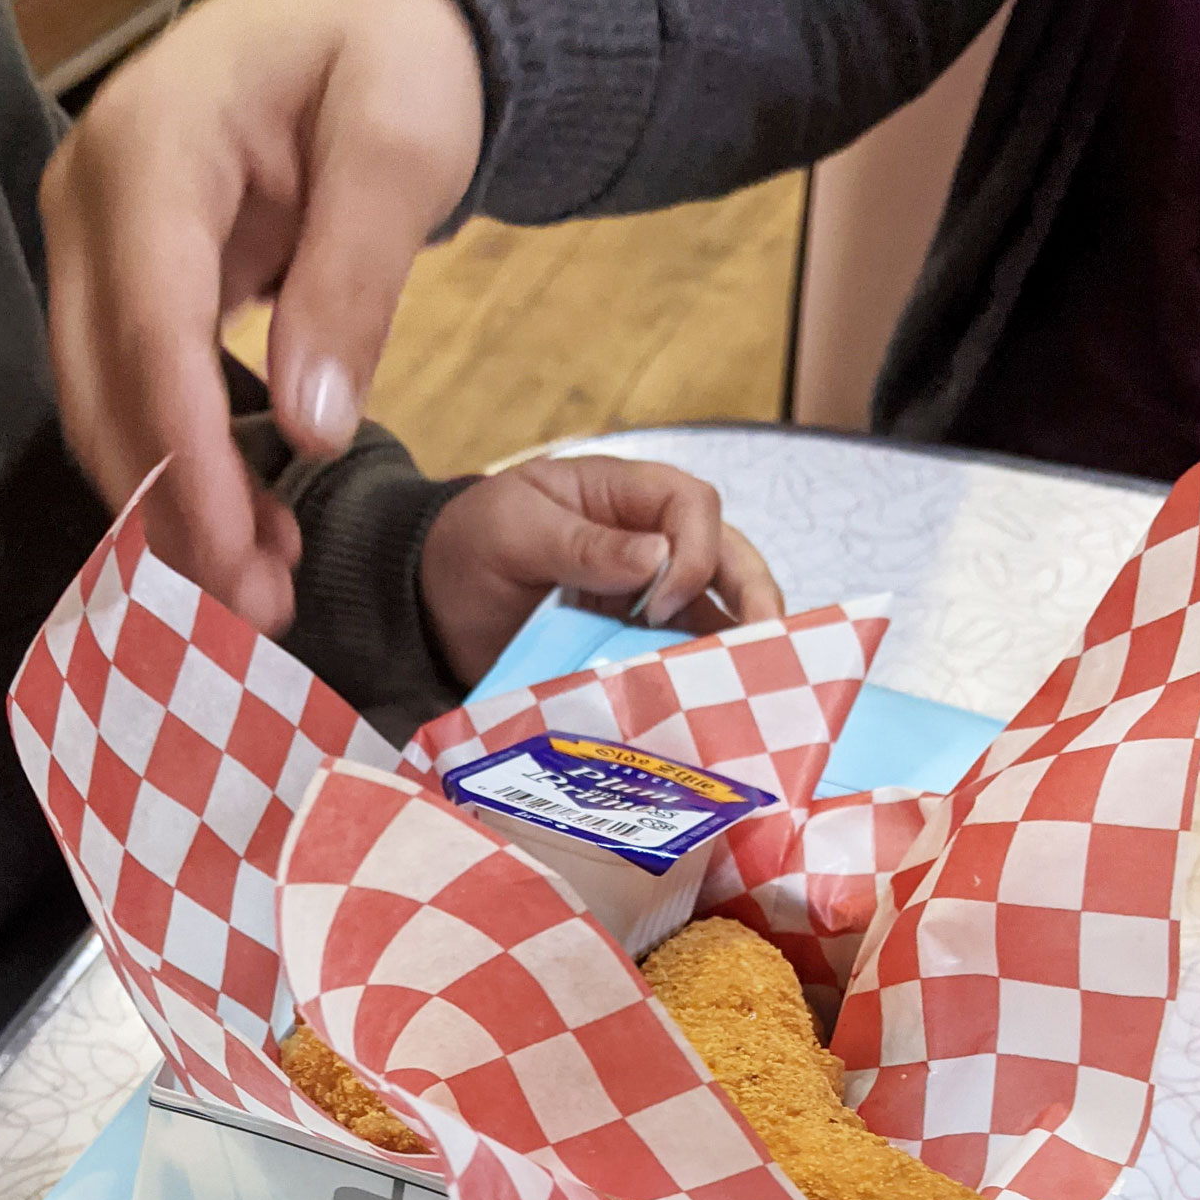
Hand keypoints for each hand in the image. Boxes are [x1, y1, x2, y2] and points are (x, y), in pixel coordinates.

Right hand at [42, 0, 483, 628]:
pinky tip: (254, 527)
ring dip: (176, 507)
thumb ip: (354, 282)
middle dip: (174, 509)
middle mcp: (93, 197)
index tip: (234, 556)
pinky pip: (137, 392)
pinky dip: (187, 470)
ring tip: (267, 588)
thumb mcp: (399, 147)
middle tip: (260, 609)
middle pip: (105, 384)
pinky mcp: (122, 281)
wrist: (362, 9)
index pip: (151, 329)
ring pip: (106, 403)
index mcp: (152, 147)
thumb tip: (312, 431)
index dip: (187, 457)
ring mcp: (96, 240)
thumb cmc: (386, 49)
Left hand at [420, 457, 785, 687]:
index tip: (660, 602)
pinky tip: (713, 706)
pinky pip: (681, 656)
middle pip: (725, 557)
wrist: (429, 609)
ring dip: (739, 644)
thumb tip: (658, 558)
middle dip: (753, 596)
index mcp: (621, 494)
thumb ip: (583, 543)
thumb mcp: (514, 530)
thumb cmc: (468, 549)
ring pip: (716, 611)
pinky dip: (701, 678)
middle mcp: (648, 540)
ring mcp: (645, 596)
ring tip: (762, 682)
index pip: (692, 505)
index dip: (694, 550)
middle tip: (770, 643)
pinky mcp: (634, 645)